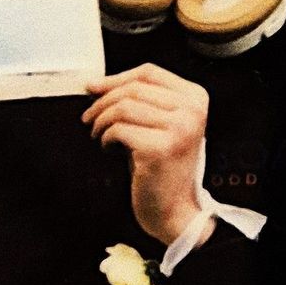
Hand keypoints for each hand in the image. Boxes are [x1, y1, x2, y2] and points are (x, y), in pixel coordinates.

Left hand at [83, 63, 213, 249]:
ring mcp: (178, 129)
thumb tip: (95, 84)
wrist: (175, 212)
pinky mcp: (160, 148)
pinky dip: (106, 138)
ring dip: (101, 120)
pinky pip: (119, 130)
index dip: (116, 78)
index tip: (94, 88)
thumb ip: (137, 101)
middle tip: (89, 117)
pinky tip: (109, 149)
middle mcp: (192, 111)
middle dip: (102, 101)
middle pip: (133, 88)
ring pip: (123, 107)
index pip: (149, 72)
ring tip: (99, 135)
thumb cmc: (164, 170)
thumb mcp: (159, 125)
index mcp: (196, 99)